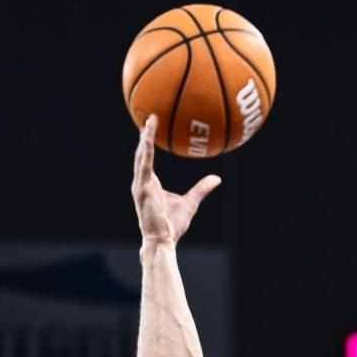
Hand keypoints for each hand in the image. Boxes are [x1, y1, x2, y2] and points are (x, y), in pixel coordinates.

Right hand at [132, 116, 220, 244]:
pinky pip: (144, 166)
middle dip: (145, 134)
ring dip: (144, 138)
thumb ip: (202, 189)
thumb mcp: (191, 202)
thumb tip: (217, 178)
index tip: (151, 125)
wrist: (163, 241)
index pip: (147, 157)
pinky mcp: (142, 189)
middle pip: (142, 153)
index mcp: (150, 182)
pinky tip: (148, 138)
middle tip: (149, 116)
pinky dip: (146, 151)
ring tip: (149, 121)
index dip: (148, 141)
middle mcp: (142, 181)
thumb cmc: (173, 225)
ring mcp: (140, 185)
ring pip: (141, 156)